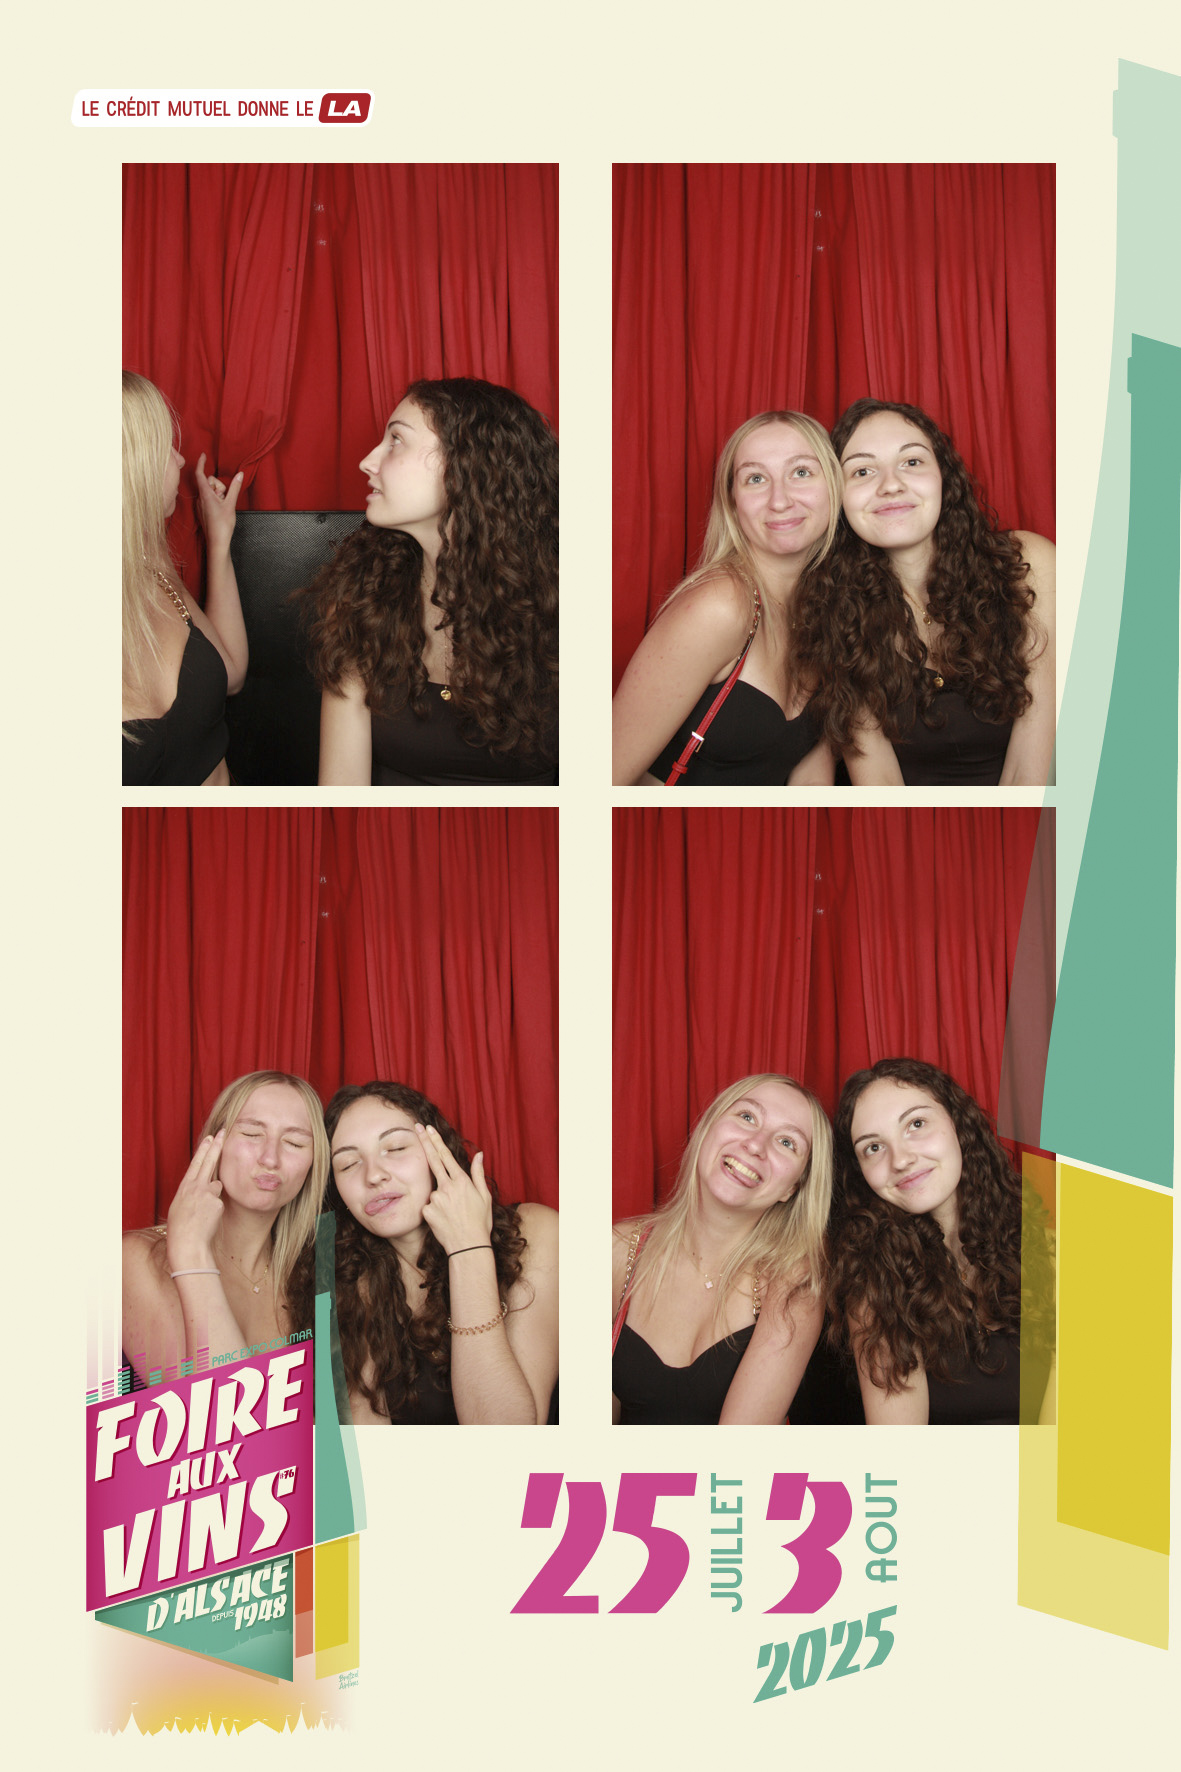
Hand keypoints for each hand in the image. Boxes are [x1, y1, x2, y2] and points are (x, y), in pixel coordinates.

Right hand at [165, 1130, 226, 1268]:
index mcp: (184, 1187)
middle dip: (215, 1146)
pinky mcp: (217, 1202)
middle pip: (208, 1162)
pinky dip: (216, 1209)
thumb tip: (209, 1185)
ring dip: (213, 1195)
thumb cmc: (181, 1228)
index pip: (195, 1163)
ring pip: (217, 1186)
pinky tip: (208, 1219)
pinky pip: (220, 1202)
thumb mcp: (181, 1205)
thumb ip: (193, 1192)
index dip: (203, 1150)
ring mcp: (206, 1193)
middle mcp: (195, 1187)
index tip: (209, 1138)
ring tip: (202, 1213)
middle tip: (222, 1132)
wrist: (187, 1243)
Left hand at [195, 453, 242, 552]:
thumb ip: (234, 487)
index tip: (203, 455)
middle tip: (225, 498)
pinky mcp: (203, 510)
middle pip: (209, 482)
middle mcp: (200, 498)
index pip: (200, 474)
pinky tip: (221, 511)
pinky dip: (216, 500)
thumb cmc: (222, 525)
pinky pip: (209, 499)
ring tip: (224, 507)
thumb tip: (240, 474)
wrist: (217, 542)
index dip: (201, 463)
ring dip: (219, 495)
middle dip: (219, 486)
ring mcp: (201, 504)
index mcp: (205, 494)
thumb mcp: (231, 503)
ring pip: (210, 491)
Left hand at [417, 1124, 493, 1255]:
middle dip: (425, 1142)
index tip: (429, 1129)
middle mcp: (447, 1187)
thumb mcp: (484, 1196)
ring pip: (435, 1191)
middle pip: (433, 1160)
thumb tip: (479, 1154)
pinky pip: (429, 1205)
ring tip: (453, 1214)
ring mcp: (435, 1198)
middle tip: (417, 1128)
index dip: (436, 1141)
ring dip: (441, 1197)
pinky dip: (436, 1210)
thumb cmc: (480, 1222)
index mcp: (462, 1181)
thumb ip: (478, 1173)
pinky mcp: (427, 1210)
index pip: (446, 1156)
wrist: (468, 1246)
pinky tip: (445, 1219)